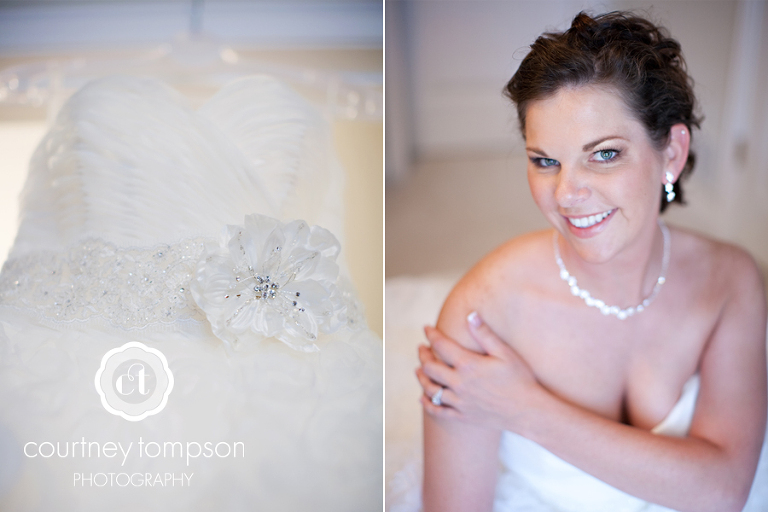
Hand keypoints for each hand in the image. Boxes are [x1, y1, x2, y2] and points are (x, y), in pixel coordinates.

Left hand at [417, 311, 544, 431]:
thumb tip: (470, 315)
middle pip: (430, 367)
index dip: (432, 335)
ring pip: (431, 390)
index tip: (426, 328)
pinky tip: (422, 398)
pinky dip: (427, 404)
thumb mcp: (505, 353)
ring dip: (421, 378)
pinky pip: (438, 411)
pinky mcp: (463, 416)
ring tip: (418, 370)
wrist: (528, 412)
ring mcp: (460, 402)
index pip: (441, 345)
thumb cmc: (520, 379)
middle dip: (423, 355)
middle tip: (421, 348)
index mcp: (468, 365)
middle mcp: (459, 384)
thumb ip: (485, 334)